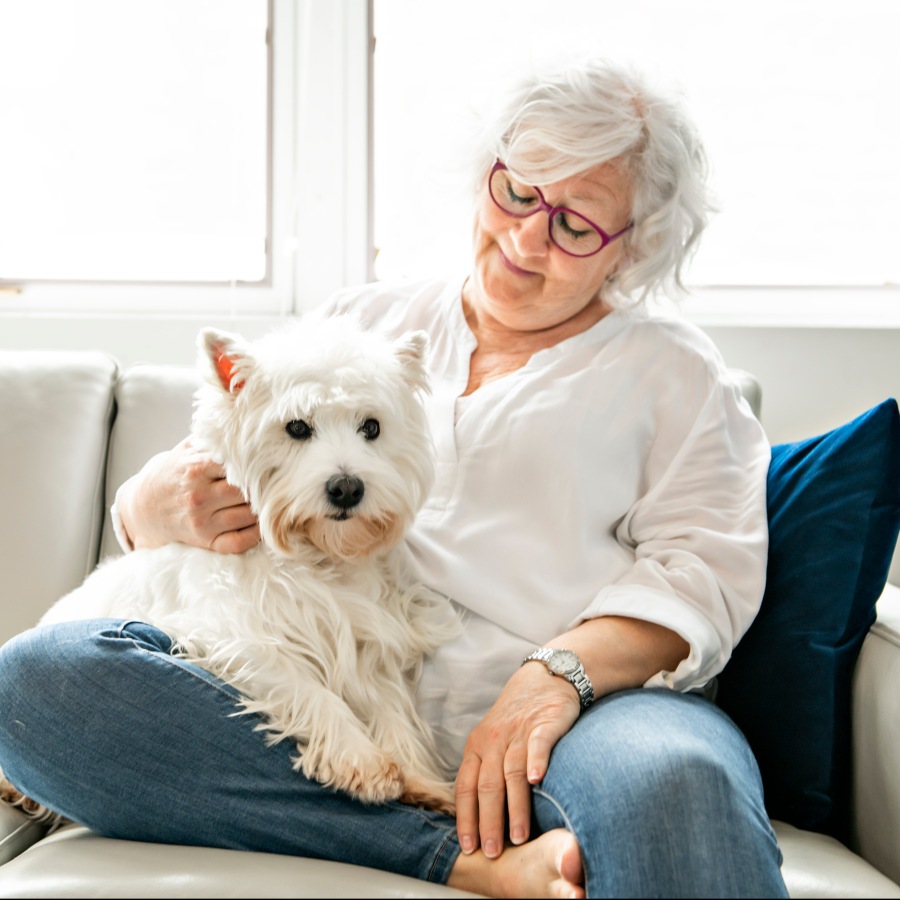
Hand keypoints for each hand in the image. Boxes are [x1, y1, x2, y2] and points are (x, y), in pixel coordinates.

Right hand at [117, 437, 259, 553]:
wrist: (143, 506)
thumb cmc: (172, 474)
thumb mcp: (186, 450)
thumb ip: (212, 440)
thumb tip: (244, 428)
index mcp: (195, 469)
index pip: (237, 465)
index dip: (255, 464)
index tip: (266, 462)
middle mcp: (199, 497)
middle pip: (245, 491)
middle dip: (261, 487)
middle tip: (273, 482)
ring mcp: (202, 522)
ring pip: (247, 516)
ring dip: (262, 508)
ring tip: (268, 500)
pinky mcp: (205, 541)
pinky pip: (239, 542)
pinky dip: (255, 534)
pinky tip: (260, 523)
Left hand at [455, 661, 579, 858]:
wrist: (543, 680)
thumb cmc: (516, 719)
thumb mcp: (492, 741)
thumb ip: (485, 771)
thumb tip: (478, 817)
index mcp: (477, 746)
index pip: (466, 787)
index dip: (466, 817)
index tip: (469, 846)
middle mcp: (494, 740)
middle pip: (487, 785)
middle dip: (488, 822)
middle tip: (493, 851)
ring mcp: (519, 732)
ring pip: (512, 773)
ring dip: (515, 807)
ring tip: (518, 836)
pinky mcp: (544, 724)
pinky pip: (538, 745)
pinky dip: (537, 762)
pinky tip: (538, 781)